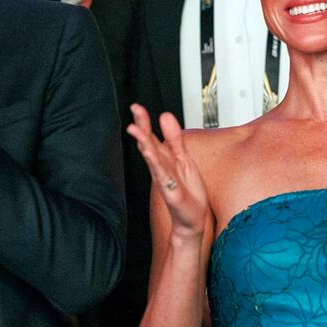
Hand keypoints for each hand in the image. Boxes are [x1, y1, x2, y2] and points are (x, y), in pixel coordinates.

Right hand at [126, 104, 208, 241]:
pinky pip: (164, 178)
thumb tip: (165, 116)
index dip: (144, 121)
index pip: (151, 136)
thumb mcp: (183, 159)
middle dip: (142, 127)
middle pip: (149, 144)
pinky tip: (151, 156)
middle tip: (134, 111)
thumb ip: (175, 139)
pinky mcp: (172, 193)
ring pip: (153, 159)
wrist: (192, 220)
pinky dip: (157, 167)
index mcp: (165, 159)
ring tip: (137, 131)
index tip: (136, 107)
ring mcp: (165, 180)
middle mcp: (162, 168)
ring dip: (145, 145)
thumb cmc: (187, 192)